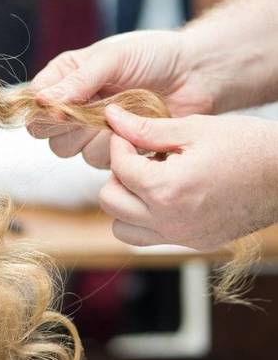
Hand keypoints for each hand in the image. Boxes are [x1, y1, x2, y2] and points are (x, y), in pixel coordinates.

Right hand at [27, 30, 216, 167]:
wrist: (196, 75)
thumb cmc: (154, 55)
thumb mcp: (114, 58)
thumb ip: (79, 80)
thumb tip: (44, 101)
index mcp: (65, 76)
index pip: (34, 101)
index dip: (45, 110)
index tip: (65, 109)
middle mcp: (72, 105)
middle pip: (45, 132)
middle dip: (70, 125)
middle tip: (98, 110)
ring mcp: (90, 129)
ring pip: (70, 150)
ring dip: (96, 136)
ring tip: (125, 115)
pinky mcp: (112, 149)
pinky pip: (99, 160)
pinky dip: (118, 147)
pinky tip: (137, 129)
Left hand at [99, 105, 277, 249]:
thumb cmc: (248, 146)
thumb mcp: (194, 128)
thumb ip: (146, 128)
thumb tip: (112, 116)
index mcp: (168, 188)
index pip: (119, 167)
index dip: (118, 143)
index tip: (128, 133)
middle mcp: (170, 220)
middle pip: (111, 201)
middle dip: (117, 174)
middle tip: (137, 156)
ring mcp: (182, 236)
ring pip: (122, 228)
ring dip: (125, 202)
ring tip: (147, 178)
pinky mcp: (194, 243)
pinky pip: (149, 237)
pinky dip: (144, 218)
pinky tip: (163, 194)